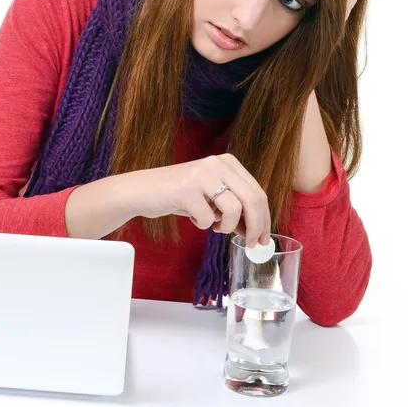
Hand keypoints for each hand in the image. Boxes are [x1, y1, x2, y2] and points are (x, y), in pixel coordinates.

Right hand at [130, 154, 270, 247]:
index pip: (257, 192)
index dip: (264, 218)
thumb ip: (234, 206)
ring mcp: (202, 175)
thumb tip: (257, 232)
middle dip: (256, 227)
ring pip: (234, 210)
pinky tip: (191, 215)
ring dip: (226, 226)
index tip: (263, 237)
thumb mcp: (212, 196)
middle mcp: (217, 164)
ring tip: (213, 225)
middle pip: (252, 199)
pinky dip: (202, 224)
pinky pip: (208, 219)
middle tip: (252, 244)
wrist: (143, 191)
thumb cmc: (180, 195)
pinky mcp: (187, 189)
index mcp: (228, 162)